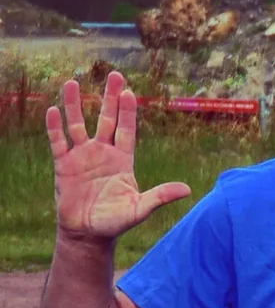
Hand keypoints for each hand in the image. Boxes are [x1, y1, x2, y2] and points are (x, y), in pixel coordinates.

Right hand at [46, 74, 189, 245]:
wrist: (88, 233)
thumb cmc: (116, 221)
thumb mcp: (140, 208)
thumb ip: (160, 196)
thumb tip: (187, 189)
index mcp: (122, 160)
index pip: (126, 130)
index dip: (128, 112)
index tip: (130, 92)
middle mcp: (102, 153)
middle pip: (106, 119)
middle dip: (110, 97)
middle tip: (115, 75)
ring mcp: (81, 156)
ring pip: (77, 124)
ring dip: (74, 105)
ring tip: (71, 82)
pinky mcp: (63, 164)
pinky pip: (57, 141)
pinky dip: (55, 127)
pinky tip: (54, 110)